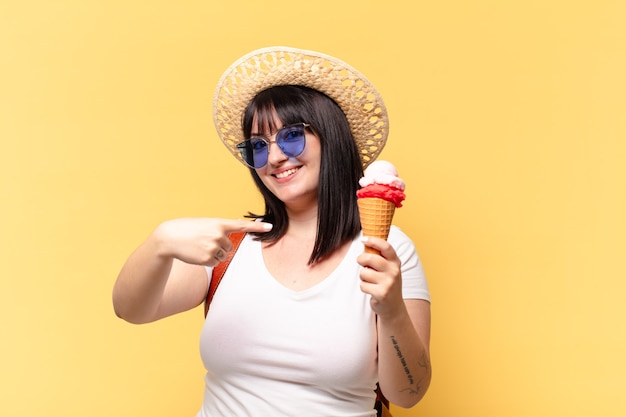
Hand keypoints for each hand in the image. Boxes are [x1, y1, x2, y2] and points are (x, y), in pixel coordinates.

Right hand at [153, 218, 271, 266]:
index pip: (242, 225)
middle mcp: (218, 235)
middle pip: (230, 246)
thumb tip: (239, 222)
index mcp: (219, 223)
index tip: (270, 227)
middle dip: (220, 246)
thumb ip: (223, 225)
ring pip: (223, 255)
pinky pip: (215, 262)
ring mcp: (214, 247)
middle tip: (204, 241)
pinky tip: (197, 254)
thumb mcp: (206, 223)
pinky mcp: (208, 258)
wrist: (169, 237)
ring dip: (213, 253)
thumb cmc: (188, 228)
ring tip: (199, 247)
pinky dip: (208, 260)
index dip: (257, 227)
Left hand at [357, 236, 403, 317]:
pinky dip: (364, 287)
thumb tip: (365, 241)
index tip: (363, 239)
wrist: (393, 306)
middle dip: (361, 259)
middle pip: (370, 258)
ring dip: (363, 277)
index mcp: (395, 262)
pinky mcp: (382, 293)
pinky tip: (371, 290)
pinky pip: (363, 285)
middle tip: (361, 262)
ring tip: (370, 281)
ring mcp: (389, 283)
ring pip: (364, 273)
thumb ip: (380, 256)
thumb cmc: (387, 283)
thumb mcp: (388, 268)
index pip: (386, 247)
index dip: (373, 241)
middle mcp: (394, 271)